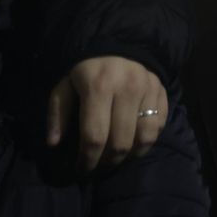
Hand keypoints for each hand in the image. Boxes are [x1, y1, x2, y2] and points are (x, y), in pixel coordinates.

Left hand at [47, 57, 167, 172]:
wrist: (117, 46)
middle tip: (99, 167)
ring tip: (118, 159)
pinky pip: (159, 126)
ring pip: (145, 137)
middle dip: (108, 162)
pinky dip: (147, 141)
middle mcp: (128, 88)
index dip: (87, 160)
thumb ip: (58, 114)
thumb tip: (54, 144)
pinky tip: (134, 143)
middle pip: (121, 141)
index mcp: (98, 86)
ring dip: (131, 155)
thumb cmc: (86, 72)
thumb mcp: (64, 88)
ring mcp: (149, 89)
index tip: (81, 170)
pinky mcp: (162, 91)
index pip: (95, 136)